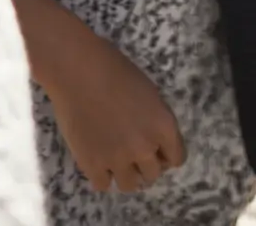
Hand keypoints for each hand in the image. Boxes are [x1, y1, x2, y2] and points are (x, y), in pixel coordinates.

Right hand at [1, 0, 186, 192]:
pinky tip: (97, 163)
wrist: (78, 69)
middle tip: (132, 154)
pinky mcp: (92, 164)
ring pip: (130, 186)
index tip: (156, 152)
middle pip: (153, 174)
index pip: (177, 158)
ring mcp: (118, 158)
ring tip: (115, 162)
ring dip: (125, 175)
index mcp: (164, 126)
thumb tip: (153, 140)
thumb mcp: (149, 92)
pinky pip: (103, 185)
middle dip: (145, 165)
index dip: (166, 155)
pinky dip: (101, 177)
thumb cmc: (114, 69)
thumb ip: (155, 120)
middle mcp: (145, 147)